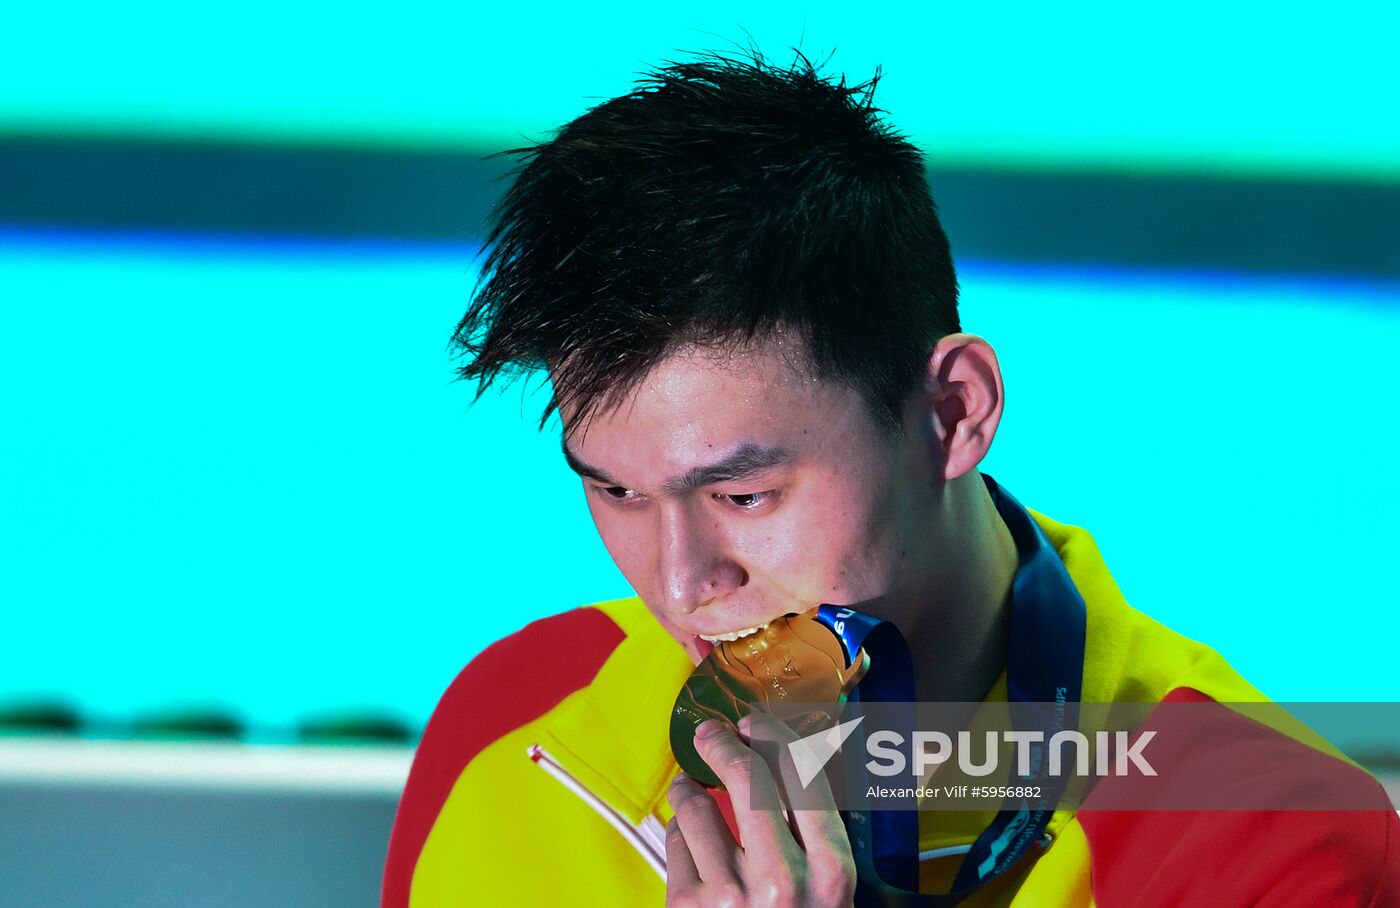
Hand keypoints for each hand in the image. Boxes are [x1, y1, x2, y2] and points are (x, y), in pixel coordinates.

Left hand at [665, 715, 856, 906]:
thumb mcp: (833, 888)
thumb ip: (816, 836)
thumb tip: (778, 763)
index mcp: (830, 869)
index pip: (801, 774)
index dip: (772, 734)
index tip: (754, 723)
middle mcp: (782, 880)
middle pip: (746, 775)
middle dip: (722, 742)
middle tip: (710, 733)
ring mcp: (731, 894)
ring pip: (698, 807)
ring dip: (688, 787)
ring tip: (688, 785)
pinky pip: (676, 843)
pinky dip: (680, 831)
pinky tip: (687, 833)